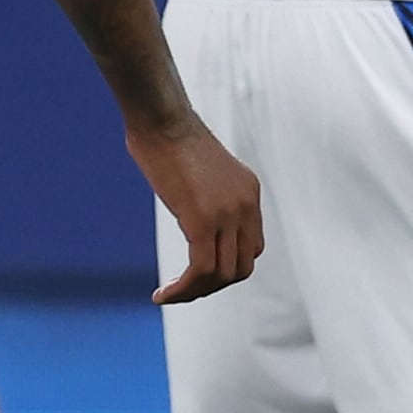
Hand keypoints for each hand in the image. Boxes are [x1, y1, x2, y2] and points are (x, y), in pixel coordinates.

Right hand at [133, 114, 263, 301]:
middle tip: (183, 289)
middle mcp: (246, 205)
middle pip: (242, 267)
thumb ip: (206, 194)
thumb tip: (193, 207)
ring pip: (222, 274)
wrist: (162, 117)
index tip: (197, 273)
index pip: (251, 247)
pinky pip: (201, 269)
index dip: (227, 267)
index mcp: (249, 193)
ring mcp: (228, 214)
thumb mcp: (201, 169)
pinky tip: (162, 294)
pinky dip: (183, 289)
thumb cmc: (168, 136)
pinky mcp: (203, 220)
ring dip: (195, 292)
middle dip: (213, 285)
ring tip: (169, 295)